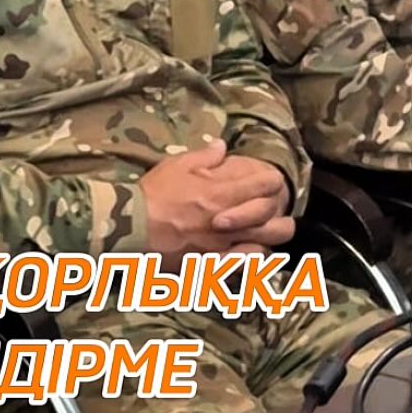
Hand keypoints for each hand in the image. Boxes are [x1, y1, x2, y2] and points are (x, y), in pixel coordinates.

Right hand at [140, 140, 294, 259]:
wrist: (131, 228)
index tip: (271, 180)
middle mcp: (228, 221)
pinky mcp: (213, 265)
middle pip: (273, 220)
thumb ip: (203, 156)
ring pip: (266, 246)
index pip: (263, 185)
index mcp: (220, 193)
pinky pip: (245, 267)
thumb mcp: (175, 165)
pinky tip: (250, 253)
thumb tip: (222, 145)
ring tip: (267, 233)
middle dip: (281, 213)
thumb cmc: (153, 194)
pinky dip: (253, 260)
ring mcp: (222, 246)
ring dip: (270, 238)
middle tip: (276, 208)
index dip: (272, 181)